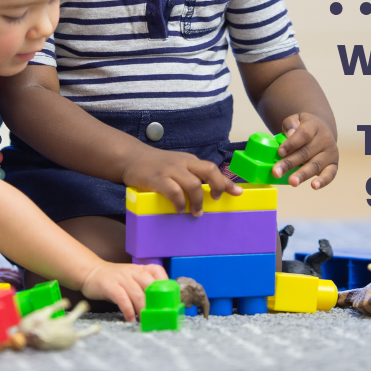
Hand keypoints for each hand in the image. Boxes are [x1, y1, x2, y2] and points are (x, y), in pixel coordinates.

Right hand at [80, 262, 166, 321]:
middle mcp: (133, 271)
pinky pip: (122, 299)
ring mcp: (121, 278)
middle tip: (158, 316)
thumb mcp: (131, 279)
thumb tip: (159, 305)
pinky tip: (130, 319)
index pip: (158, 271)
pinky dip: (128, 311)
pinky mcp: (110, 286)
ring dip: (143, 310)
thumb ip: (143, 288)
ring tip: (145, 321)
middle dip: (156, 303)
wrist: (91, 272)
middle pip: (150, 285)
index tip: (169, 300)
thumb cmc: (115, 280)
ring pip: (138, 294)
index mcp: (140, 269)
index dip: (166, 284)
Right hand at [122, 148, 241, 216]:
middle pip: (208, 170)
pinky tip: (179, 209)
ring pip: (193, 183)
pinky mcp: (157, 179)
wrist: (132, 158)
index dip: (227, 182)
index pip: (213, 169)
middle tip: (215, 200)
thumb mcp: (178, 166)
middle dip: (218, 187)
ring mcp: (171, 170)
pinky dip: (179, 202)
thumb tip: (211, 192)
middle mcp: (183, 163)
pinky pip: (173, 191)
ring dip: (198, 200)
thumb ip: (192, 175)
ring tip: (196, 212)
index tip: (238, 194)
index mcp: (190, 161)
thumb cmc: (158, 166)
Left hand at [274, 112, 338, 188]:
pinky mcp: (333, 165)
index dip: (291, 143)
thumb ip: (290, 125)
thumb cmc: (303, 127)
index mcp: (314, 126)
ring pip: (315, 165)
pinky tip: (314, 186)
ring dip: (302, 174)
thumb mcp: (295, 119)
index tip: (279, 152)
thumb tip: (289, 135)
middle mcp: (325, 139)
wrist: (321, 130)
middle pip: (306, 152)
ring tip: (292, 182)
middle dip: (290, 163)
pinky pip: (330, 174)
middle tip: (276, 172)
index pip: (303, 134)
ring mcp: (330, 152)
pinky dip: (323, 181)